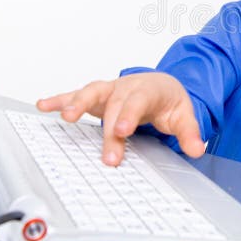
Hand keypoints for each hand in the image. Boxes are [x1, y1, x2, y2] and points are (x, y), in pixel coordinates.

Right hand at [36, 72, 204, 165]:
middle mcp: (127, 86)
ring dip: (77, 103)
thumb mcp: (184, 115)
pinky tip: (43, 105)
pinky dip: (59, 100)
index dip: (128, 114)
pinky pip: (76, 95)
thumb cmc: (168, 100)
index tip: (122, 131)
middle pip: (114, 105)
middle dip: (109, 130)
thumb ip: (189, 132)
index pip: (138, 101)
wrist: (161, 85)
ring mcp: (110, 89)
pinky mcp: (97, 96)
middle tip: (109, 156)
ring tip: (65, 117)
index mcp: (149, 89)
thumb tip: (197, 148)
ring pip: (92, 92)